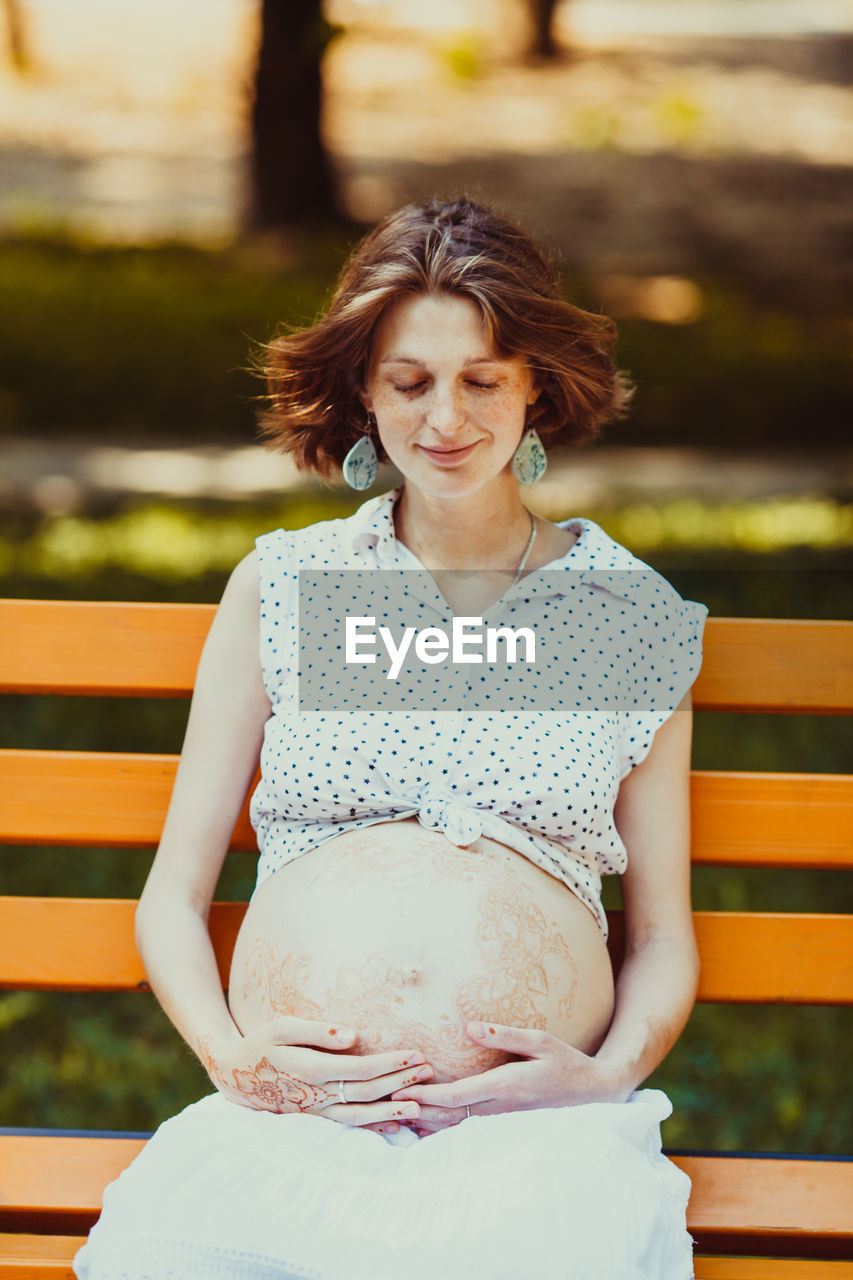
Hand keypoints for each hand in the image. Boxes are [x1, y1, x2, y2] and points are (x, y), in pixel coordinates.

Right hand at [197, 1016, 432, 1135]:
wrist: (234, 1075)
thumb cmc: (260, 1044)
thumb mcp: (282, 1027)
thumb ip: (317, 1032)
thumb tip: (353, 1036)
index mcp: (311, 1070)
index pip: (361, 1069)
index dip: (390, 1063)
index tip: (415, 1054)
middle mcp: (317, 1096)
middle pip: (367, 1092)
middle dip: (400, 1082)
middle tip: (429, 1072)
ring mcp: (316, 1110)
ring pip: (360, 1115)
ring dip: (391, 1110)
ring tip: (419, 1106)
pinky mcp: (315, 1117)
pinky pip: (348, 1125)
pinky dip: (371, 1127)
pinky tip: (394, 1127)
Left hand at [389, 1020, 631, 1135]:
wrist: (590, 1094)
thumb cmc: (565, 1062)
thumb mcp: (540, 1040)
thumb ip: (505, 1034)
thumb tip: (470, 1026)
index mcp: (506, 1086)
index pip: (458, 1095)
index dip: (428, 1094)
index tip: (403, 1090)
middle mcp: (499, 1108)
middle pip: (448, 1116)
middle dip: (417, 1110)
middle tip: (386, 1101)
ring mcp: (500, 1120)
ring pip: (454, 1127)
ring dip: (425, 1122)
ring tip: (394, 1114)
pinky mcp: (500, 1122)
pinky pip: (465, 1128)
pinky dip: (441, 1128)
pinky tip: (422, 1124)